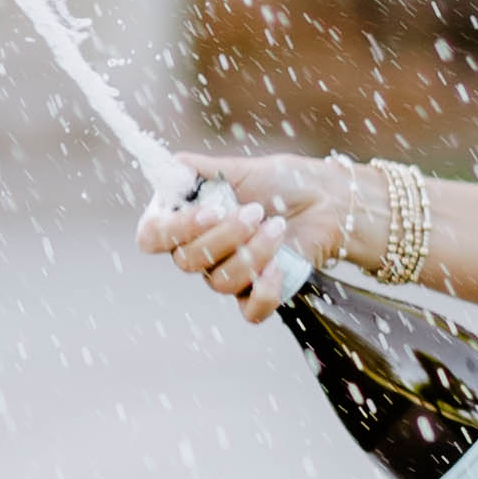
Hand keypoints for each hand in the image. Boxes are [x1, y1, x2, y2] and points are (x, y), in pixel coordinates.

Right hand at [136, 152, 353, 318]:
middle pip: (188, 261)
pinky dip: (264, 291)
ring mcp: (227, 274)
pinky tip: (278, 267)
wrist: (325, 200)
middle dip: (227, 235)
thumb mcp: (237, 168)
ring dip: (254, 253)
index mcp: (184, 219)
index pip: (152, 237)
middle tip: (257, 210)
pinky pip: (250, 311)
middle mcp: (199, 251)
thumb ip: (196, 169)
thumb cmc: (280, 181)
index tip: (210, 212)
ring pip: (221, 282)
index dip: (175, 230)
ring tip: (277, 226)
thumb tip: (168, 168)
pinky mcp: (256, 293)